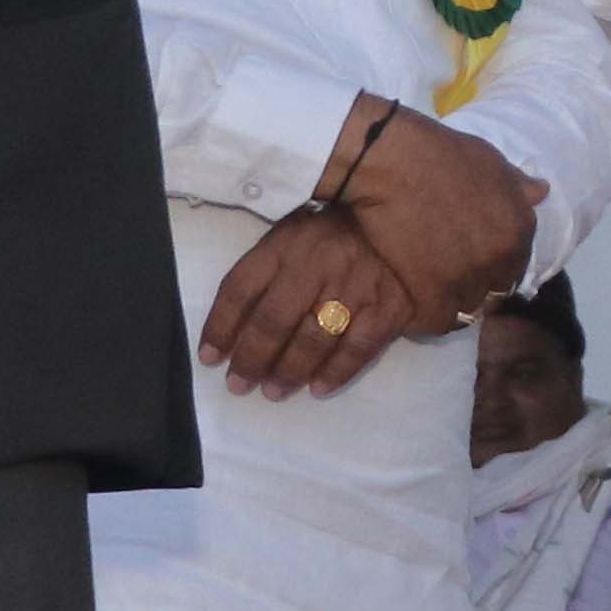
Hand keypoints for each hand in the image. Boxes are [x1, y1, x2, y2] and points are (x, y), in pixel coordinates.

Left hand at [200, 213, 428, 397]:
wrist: (401, 219)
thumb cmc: (330, 234)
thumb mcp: (289, 234)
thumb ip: (262, 269)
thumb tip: (232, 323)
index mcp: (285, 245)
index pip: (241, 288)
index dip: (221, 326)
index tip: (209, 357)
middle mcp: (317, 265)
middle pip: (274, 320)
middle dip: (252, 358)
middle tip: (239, 384)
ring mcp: (354, 287)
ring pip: (314, 338)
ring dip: (289, 371)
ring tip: (273, 391)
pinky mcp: (388, 307)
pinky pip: (358, 347)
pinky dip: (336, 372)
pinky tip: (318, 388)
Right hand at [333, 102, 537, 324]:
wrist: (392, 162)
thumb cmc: (441, 153)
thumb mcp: (491, 162)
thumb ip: (517, 186)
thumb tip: (542, 191)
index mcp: (520, 229)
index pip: (517, 266)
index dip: (497, 267)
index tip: (476, 264)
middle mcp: (500, 259)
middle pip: (496, 292)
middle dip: (479, 288)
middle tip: (452, 280)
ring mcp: (467, 279)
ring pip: (468, 310)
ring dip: (454, 305)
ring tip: (433, 295)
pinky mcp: (431, 294)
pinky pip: (438, 322)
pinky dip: (428, 318)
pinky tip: (417, 306)